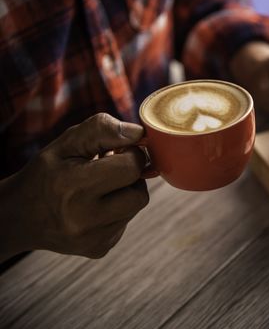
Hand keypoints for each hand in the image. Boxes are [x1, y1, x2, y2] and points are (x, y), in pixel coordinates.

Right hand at [0, 113, 148, 260]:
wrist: (20, 216)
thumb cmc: (47, 173)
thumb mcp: (66, 143)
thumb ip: (102, 130)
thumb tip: (138, 133)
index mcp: (74, 187)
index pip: (131, 168)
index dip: (131, 154)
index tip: (118, 151)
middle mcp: (84, 219)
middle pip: (139, 192)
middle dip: (131, 176)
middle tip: (110, 169)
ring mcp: (93, 239)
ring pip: (136, 207)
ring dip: (126, 193)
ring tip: (100, 187)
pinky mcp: (99, 249)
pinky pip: (125, 222)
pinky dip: (118, 210)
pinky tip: (95, 207)